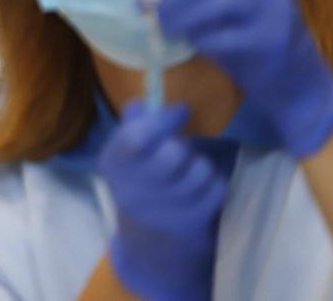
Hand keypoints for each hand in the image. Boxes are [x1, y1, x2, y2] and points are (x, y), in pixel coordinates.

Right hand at [100, 103, 226, 300]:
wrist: (148, 231)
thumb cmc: (137, 177)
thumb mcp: (123, 151)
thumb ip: (133, 124)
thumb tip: (145, 101)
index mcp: (114, 164)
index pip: (136, 138)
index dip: (163, 119)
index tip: (179, 111)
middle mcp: (136, 188)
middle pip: (173, 153)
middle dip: (182, 144)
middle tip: (178, 147)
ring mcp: (165, 208)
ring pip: (200, 169)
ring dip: (199, 163)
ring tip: (189, 168)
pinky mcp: (192, 219)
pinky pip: (217, 187)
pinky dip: (213, 182)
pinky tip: (200, 185)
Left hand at [146, 0, 332, 156]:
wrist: (294, 76)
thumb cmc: (247, 37)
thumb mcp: (218, 11)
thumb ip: (189, 0)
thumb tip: (141, 1)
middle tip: (154, 11)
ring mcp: (273, 6)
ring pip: (221, 1)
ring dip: (184, 15)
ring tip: (166, 29)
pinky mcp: (272, 38)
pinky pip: (227, 36)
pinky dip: (203, 39)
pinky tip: (196, 44)